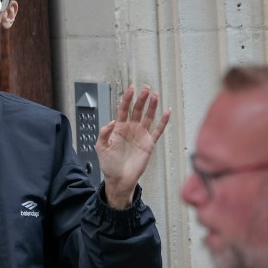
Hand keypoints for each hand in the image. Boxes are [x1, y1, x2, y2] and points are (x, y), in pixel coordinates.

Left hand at [95, 85, 170, 208]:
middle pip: (137, 110)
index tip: (131, 89)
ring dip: (152, 106)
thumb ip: (103, 134)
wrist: (119, 179)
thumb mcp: (101, 147)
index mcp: (118, 128)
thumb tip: (110, 123)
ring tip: (155, 95)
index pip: (123, 109)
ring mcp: (141, 135)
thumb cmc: (109, 164)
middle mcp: (131, 129)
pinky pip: (158, 130)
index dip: (127, 99)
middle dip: (141, 99)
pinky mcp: (149, 144)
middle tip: (146, 88)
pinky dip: (163, 121)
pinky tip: (167, 112)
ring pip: (148, 117)